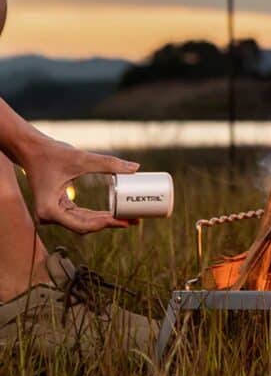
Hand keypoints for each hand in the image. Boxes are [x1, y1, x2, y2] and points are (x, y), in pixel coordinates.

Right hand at [22, 134, 139, 233]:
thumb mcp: (81, 158)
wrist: (31, 149)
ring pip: (84, 223)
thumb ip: (108, 163)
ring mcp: (54, 213)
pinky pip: (80, 216)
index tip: (124, 220)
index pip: (83, 224)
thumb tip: (135, 167)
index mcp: (50, 210)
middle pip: (85, 226)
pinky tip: (114, 214)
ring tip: (128, 218)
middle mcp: (49, 216)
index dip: (105, 224)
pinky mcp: (58, 208)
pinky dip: (97, 216)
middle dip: (110, 223)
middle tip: (133, 220)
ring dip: (105, 221)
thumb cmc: (51, 153)